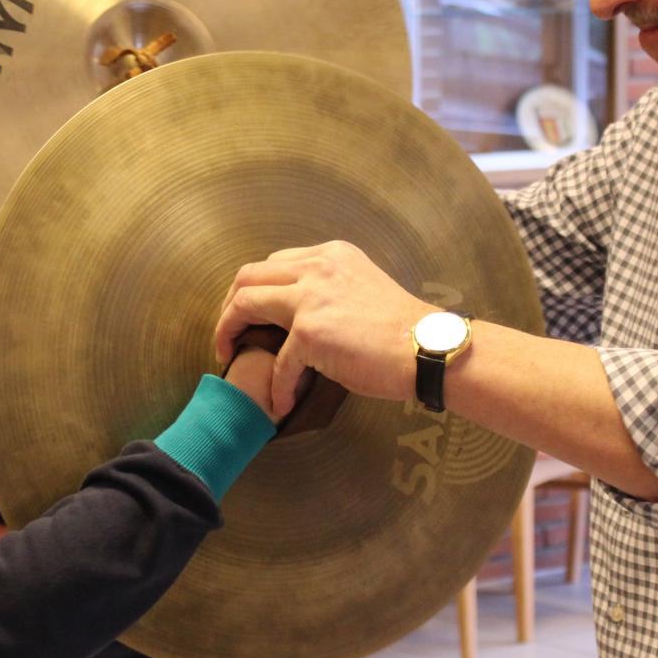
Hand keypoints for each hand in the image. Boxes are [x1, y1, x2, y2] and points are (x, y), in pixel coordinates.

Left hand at [213, 240, 439, 419]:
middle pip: (248, 276)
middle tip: (228, 335)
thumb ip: (328, 292)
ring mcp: (311, 297)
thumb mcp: (361, 289)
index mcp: (329, 256)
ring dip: (228, 332)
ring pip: (245, 302)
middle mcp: (317, 267)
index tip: (248, 315)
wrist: (428, 349)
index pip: (274, 264)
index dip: (252, 289)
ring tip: (230, 357)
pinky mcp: (311, 332)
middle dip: (229, 306)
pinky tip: (281, 401)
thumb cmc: (403, 331)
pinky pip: (277, 362)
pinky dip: (276, 385)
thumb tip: (299, 318)